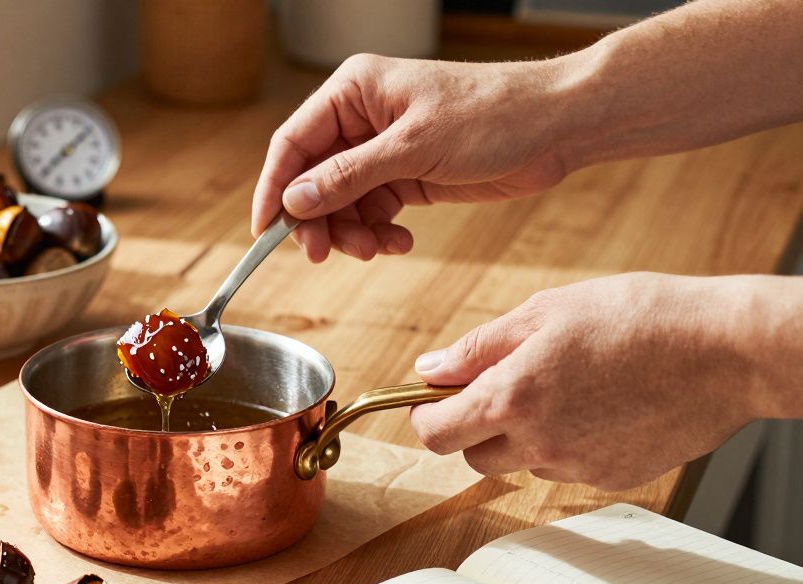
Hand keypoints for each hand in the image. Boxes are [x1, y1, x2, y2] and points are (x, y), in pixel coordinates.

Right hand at [252, 53, 577, 262]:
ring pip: (342, 202)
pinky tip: (398, 242)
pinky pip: (373, 211)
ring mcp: (384, 149)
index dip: (274, 189)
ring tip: (376, 248)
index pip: (292, 143)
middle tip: (324, 254)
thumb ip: (348, 175)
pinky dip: (379, 232)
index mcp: (354, 91)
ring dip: (352, 232)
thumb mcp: (413, 147)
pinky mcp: (407, 175)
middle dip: (319, 220)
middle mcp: (362, 118)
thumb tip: (295, 200)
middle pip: (313, 179)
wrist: (556, 126)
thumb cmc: (492, 114)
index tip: (265, 232)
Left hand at [408, 273, 763, 488]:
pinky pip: (567, 468)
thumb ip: (478, 347)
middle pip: (472, 457)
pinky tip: (600, 406)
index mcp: (512, 398)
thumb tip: (430, 369)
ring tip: (565, 387)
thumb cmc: (641, 318)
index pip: (434, 433)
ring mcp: (577, 467)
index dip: (426, 415)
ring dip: (523, 436)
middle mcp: (539, 443)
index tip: (433, 398)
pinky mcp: (612, 478)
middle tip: (502, 386)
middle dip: (474, 426)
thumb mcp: (545, 312)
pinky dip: (568, 444)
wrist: (726, 349)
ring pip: (522, 463)